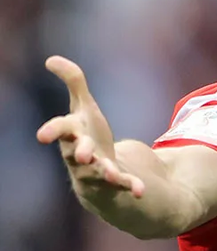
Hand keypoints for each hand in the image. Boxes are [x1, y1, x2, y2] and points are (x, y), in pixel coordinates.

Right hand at [36, 56, 145, 197]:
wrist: (96, 171)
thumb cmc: (87, 135)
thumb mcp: (84, 108)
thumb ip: (73, 83)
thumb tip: (51, 59)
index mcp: (72, 134)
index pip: (60, 129)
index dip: (52, 131)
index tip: (42, 136)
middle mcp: (80, 155)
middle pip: (78, 153)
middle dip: (82, 152)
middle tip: (85, 154)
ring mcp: (96, 171)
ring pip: (98, 173)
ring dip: (106, 173)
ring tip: (113, 175)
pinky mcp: (114, 182)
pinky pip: (122, 185)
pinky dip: (131, 187)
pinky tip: (140, 191)